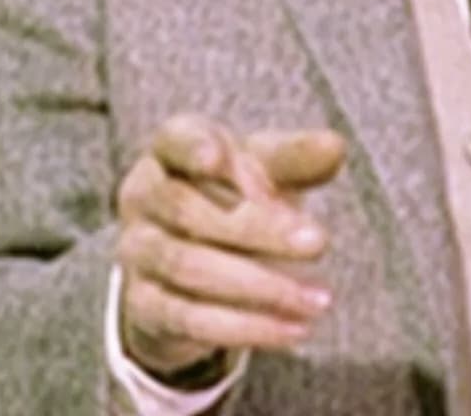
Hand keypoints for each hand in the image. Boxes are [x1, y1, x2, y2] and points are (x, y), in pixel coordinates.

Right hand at [113, 114, 347, 382]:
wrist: (187, 267)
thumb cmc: (232, 197)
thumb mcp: (263, 172)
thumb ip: (294, 158)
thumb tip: (335, 146)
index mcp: (168, 152)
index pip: (174, 140)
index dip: (193, 149)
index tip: (219, 158)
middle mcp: (142, 197)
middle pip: (188, 211)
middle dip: (257, 229)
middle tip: (318, 243)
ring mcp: (136, 252)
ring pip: (188, 268)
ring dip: (260, 286)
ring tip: (317, 299)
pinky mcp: (143, 305)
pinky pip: (190, 319)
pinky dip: (245, 327)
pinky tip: (293, 329)